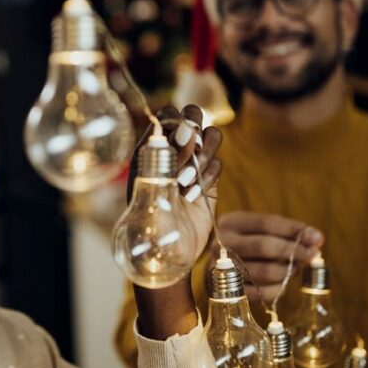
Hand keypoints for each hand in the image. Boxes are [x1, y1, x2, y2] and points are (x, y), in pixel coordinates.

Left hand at [128, 105, 222, 253]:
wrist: (165, 254)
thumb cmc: (149, 221)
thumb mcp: (154, 185)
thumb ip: (170, 154)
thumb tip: (186, 127)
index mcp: (150, 147)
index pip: (168, 114)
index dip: (176, 122)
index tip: (176, 143)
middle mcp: (172, 151)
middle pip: (193, 116)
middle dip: (194, 133)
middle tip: (189, 154)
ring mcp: (192, 164)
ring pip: (211, 136)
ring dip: (202, 156)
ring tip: (186, 182)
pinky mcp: (209, 180)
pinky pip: (218, 163)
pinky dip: (209, 177)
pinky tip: (192, 196)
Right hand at [217, 211, 323, 303]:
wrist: (217, 266)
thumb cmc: (246, 244)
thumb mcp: (258, 231)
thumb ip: (286, 232)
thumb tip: (316, 239)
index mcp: (231, 222)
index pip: (266, 223)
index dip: (293, 230)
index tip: (317, 238)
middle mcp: (222, 244)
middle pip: (264, 246)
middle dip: (293, 251)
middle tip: (312, 255)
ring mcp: (222, 269)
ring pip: (263, 271)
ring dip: (287, 271)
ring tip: (296, 268)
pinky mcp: (227, 291)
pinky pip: (259, 292)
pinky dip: (277, 288)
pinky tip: (283, 282)